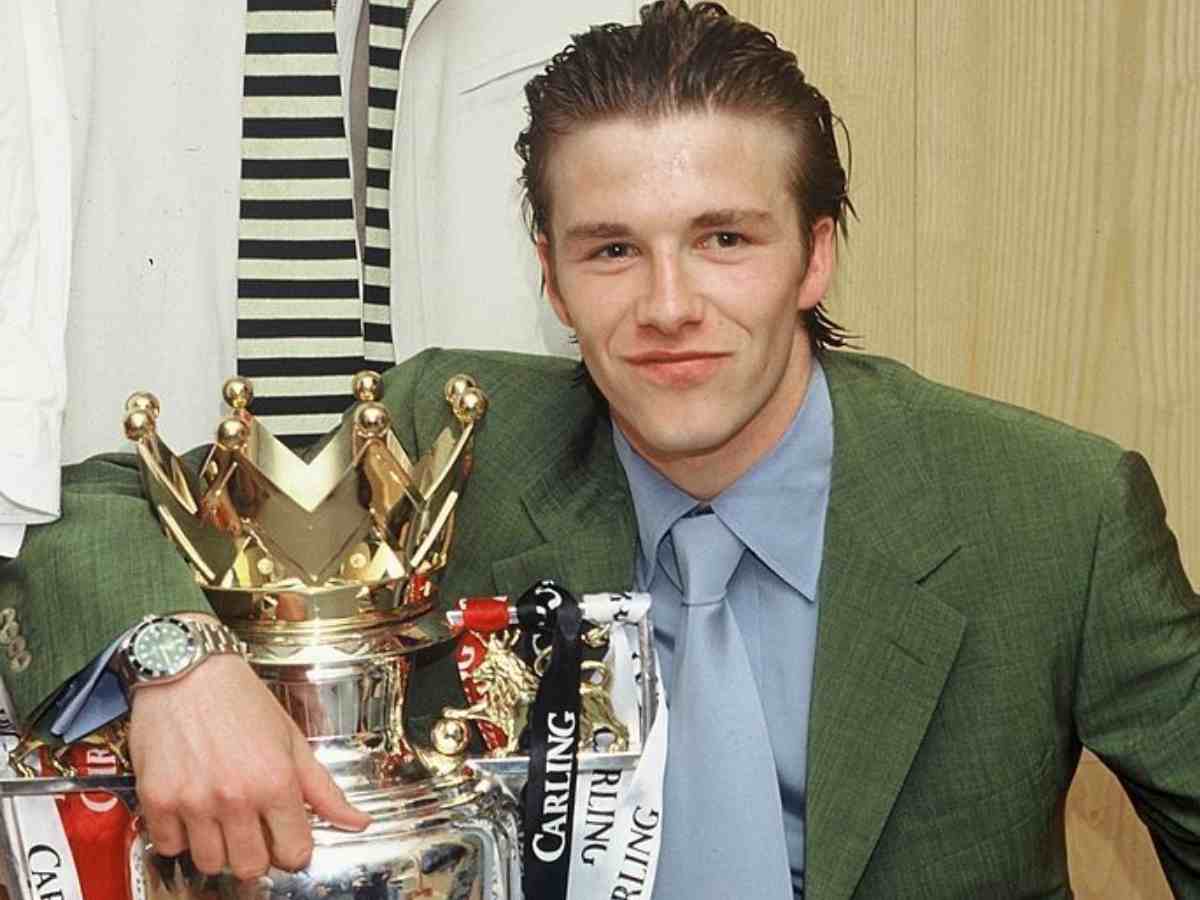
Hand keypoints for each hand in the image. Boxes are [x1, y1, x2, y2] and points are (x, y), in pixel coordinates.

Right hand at [128, 652, 370, 878]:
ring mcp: (193, 801)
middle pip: (250, 866)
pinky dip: (180, 836)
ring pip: (210, 863)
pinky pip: (170, 846)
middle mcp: (235, 796)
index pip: (294, 852)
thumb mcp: (291, 739)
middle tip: (254, 829)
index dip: (293, 849)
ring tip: (222, 818)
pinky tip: (192, 810)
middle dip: (257, 854)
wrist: (186, 669)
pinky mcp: (158, 799)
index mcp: (275, 780)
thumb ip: (323, 788)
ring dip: (218, 848)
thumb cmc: (239, 698)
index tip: (286, 838)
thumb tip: (357, 822)